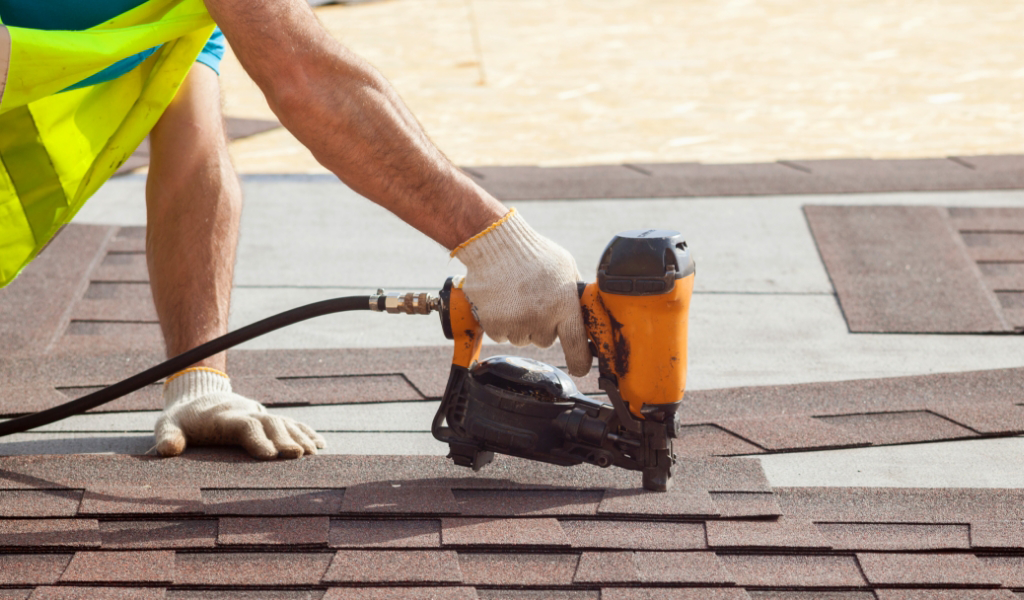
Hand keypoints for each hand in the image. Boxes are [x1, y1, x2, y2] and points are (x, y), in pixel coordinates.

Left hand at [155, 368, 324, 458]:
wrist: (199, 394)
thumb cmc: (182, 419)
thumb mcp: (167, 424)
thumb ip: (168, 436)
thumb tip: (168, 451)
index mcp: (223, 417)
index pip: (244, 425)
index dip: (257, 439)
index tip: (269, 456)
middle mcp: (246, 413)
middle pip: (270, 423)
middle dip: (285, 438)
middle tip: (298, 456)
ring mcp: (259, 414)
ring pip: (284, 423)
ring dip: (300, 437)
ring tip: (313, 453)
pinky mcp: (267, 419)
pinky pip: (291, 423)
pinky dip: (306, 432)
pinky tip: (320, 445)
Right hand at [452, 208, 592, 376]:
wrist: (495, 243)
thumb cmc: (533, 252)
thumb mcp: (565, 267)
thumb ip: (574, 293)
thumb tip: (584, 311)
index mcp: (563, 304)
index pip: (576, 344)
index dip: (580, 361)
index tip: (580, 368)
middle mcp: (540, 318)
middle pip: (545, 340)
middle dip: (541, 326)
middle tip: (534, 302)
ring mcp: (516, 323)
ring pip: (522, 338)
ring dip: (520, 325)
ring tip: (515, 298)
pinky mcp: (493, 324)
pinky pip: (501, 335)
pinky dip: (500, 323)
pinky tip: (501, 301)